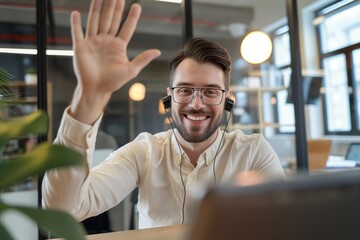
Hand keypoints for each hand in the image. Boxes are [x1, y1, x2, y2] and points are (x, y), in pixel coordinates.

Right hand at [69, 0, 160, 123]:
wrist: (96, 90)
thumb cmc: (113, 82)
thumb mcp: (131, 70)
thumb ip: (143, 59)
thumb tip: (158, 51)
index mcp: (118, 46)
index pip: (126, 28)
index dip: (131, 17)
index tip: (137, 5)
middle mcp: (106, 41)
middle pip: (111, 20)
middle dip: (114, 7)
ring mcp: (93, 42)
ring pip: (95, 21)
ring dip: (97, 8)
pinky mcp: (80, 46)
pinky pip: (77, 32)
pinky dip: (75, 23)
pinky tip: (75, 13)